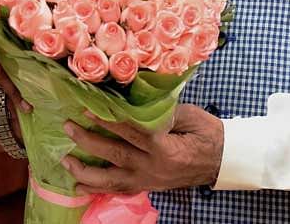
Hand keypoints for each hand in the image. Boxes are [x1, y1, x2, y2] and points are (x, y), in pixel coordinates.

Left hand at [61, 104, 222, 193]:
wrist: (222, 160)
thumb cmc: (206, 133)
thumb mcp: (187, 115)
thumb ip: (160, 111)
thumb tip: (133, 99)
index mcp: (164, 147)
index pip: (129, 131)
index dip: (106, 119)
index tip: (86, 108)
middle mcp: (153, 167)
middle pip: (115, 154)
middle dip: (88, 142)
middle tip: (68, 127)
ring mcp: (149, 180)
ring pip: (112, 180)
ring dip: (87, 172)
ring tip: (66, 162)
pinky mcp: (148, 186)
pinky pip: (120, 189)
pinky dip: (100, 188)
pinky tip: (83, 184)